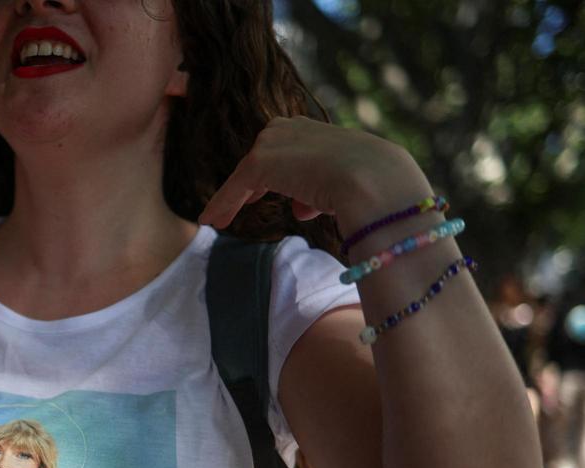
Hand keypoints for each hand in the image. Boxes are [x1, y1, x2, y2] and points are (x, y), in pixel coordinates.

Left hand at [198, 116, 428, 232]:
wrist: (374, 184)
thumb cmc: (374, 189)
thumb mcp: (345, 186)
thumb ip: (320, 192)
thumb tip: (302, 209)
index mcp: (318, 130)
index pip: (289, 151)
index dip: (281, 174)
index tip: (271, 196)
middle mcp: (293, 128)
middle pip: (263, 158)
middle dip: (255, 182)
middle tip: (250, 202)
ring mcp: (275, 144)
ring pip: (246, 175)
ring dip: (231, 198)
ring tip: (218, 220)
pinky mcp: (260, 163)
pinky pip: (235, 188)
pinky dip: (221, 205)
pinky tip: (209, 222)